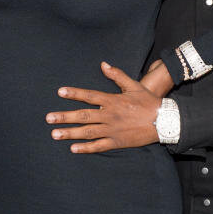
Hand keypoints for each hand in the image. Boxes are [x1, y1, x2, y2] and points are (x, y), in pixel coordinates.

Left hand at [45, 61, 171, 152]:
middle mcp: (109, 115)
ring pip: (87, 131)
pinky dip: (86, 148)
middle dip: (64, 117)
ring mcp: (112, 130)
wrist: (164, 120)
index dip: (74, 93)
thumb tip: (103, 64)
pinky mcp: (117, 142)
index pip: (89, 96)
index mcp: (112, 100)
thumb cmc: (148, 102)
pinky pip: (99, 146)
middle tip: (48, 118)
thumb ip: (117, 75)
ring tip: (55, 134)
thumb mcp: (133, 85)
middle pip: (83, 115)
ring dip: (70, 133)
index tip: (60, 92)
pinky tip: (73, 149)